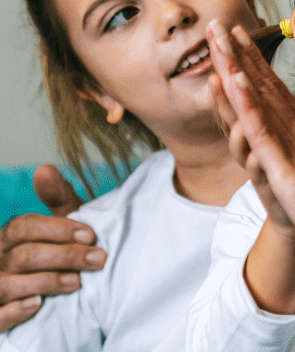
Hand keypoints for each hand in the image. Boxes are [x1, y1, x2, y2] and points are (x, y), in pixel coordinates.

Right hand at [0, 166, 105, 330]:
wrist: (46, 294)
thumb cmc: (54, 252)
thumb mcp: (59, 226)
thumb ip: (58, 200)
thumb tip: (45, 168)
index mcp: (10, 237)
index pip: (24, 227)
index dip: (57, 229)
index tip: (91, 234)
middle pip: (25, 255)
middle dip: (65, 256)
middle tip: (99, 259)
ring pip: (10, 285)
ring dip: (46, 282)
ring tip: (77, 283)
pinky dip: (15, 311)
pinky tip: (36, 306)